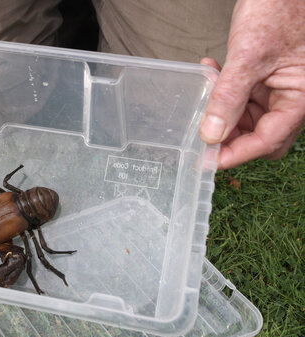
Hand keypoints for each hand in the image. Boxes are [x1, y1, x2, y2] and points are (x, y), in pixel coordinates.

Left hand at [199, 0, 304, 169]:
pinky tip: (210, 71)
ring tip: (206, 91)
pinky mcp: (264, 75)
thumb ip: (229, 97)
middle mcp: (290, 97)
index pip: (266, 141)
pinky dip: (223, 90)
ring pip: (247, 117)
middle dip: (230, 136)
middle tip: (201, 134)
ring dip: (222, 111)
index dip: (235, 153)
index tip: (206, 161)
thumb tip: (211, 135)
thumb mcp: (249, 56)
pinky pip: (241, 95)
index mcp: (298, 98)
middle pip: (259, 135)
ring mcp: (277, 87)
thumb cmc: (279, 9)